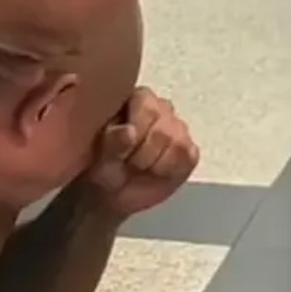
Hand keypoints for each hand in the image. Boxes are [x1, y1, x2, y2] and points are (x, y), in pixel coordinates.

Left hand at [83, 87, 199, 216]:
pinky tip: (155, 172)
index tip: (120, 153)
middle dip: (143, 155)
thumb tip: (129, 131)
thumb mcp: (100, 158)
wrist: (113, 193)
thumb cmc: (104, 168)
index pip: (147, 108)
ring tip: (140, 167)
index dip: (136, 136)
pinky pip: (188, 158)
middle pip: (163, 131)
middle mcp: (160, 107)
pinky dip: (169, 171)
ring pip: (178, 145)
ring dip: (155, 165)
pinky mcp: (189, 149)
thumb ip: (113, 142)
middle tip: (128, 164)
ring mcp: (178, 127)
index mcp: (136, 98)